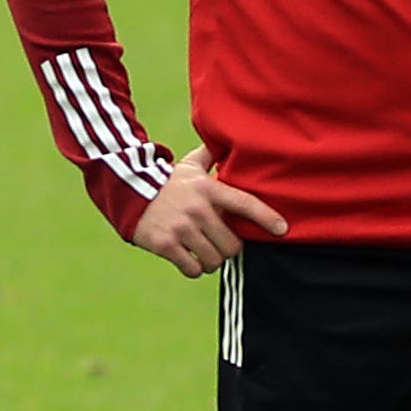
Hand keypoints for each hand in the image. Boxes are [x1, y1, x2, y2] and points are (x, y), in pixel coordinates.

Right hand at [130, 148, 287, 276]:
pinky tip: (187, 259)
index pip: (245, 204)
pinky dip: (194, 268)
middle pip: (232, 245)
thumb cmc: (165, 182)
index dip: (266, 218)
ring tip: (202, 253)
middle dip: (228, 249)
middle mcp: (198, 209)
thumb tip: (227, 141)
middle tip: (218, 244)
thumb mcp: (188, 166)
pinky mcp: (165, 245)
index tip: (282, 230)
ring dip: (211, 261)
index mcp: (208, 189)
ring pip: (214, 260)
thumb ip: (210, 156)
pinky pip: (193, 269)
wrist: (127, 193)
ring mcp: (181, 228)